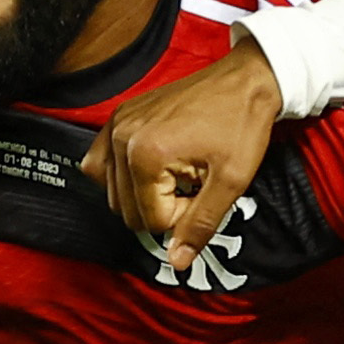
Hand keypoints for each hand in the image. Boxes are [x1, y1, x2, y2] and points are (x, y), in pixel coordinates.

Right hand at [86, 50, 283, 261]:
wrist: (244, 81)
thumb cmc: (242, 125)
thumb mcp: (231, 183)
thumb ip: (200, 225)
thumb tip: (176, 262)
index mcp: (146, 155)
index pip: (150, 220)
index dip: (182, 216)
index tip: (204, 192)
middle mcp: (122, 139)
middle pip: (127, 210)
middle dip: (162, 208)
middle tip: (193, 184)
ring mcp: (116, 125)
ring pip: (113, 193)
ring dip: (144, 194)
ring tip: (177, 173)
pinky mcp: (117, 117)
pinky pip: (100, 164)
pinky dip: (120, 175)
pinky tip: (149, 169)